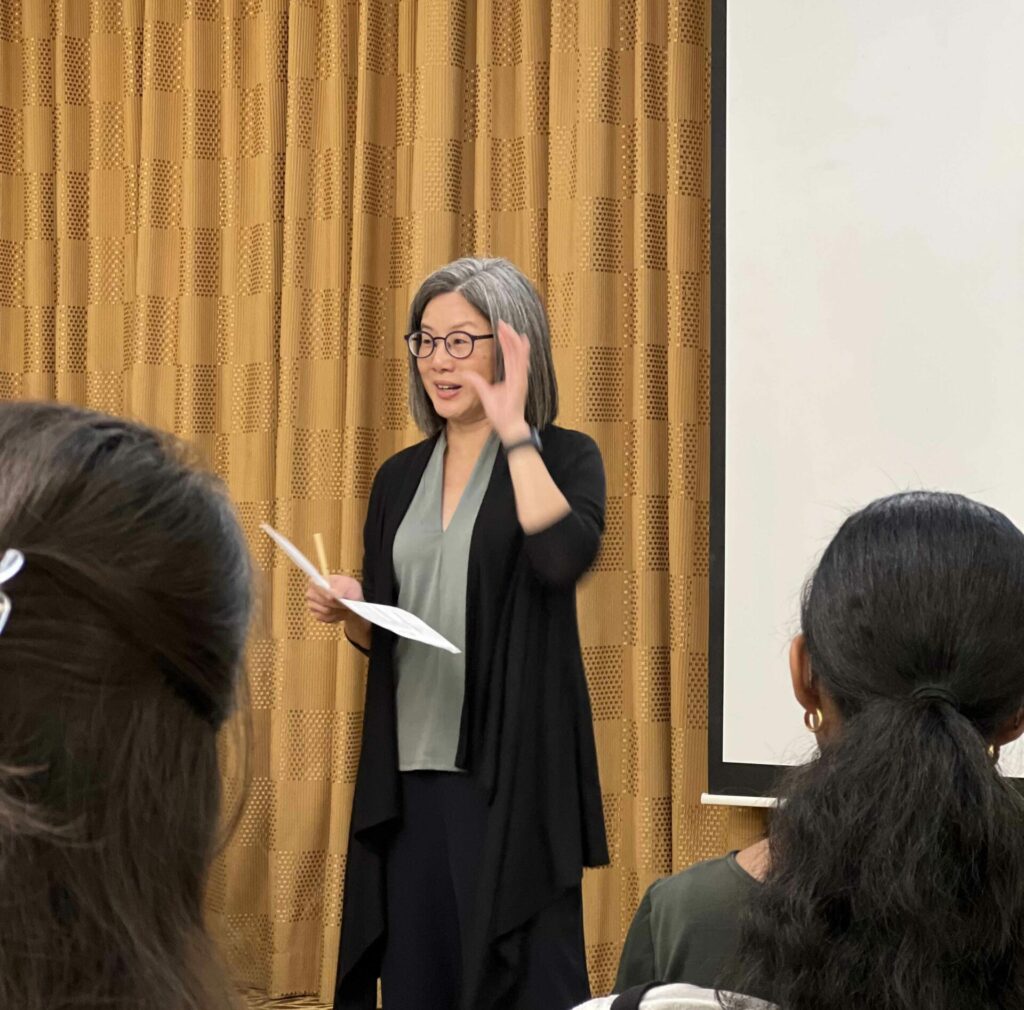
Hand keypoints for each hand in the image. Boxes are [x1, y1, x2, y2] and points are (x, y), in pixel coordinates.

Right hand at [306, 574, 363, 623]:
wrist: (350, 600)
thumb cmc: (348, 588)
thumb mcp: (349, 585)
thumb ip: (341, 588)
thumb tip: (334, 595)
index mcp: (317, 581)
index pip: (315, 586)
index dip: (324, 592)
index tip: (333, 597)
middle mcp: (311, 593)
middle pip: (321, 601)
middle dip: (335, 603)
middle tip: (346, 604)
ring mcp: (313, 605)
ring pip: (326, 611)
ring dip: (338, 610)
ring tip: (346, 607)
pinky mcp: (317, 615)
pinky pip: (327, 618)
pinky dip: (337, 616)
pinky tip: (342, 612)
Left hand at [462, 320, 531, 442]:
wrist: (508, 426)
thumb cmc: (501, 413)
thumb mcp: (484, 393)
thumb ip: (476, 382)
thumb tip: (464, 374)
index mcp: (511, 376)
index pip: (508, 354)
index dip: (505, 342)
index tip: (500, 330)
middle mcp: (517, 375)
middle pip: (514, 351)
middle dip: (508, 336)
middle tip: (502, 322)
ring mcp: (520, 378)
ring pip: (518, 353)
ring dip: (513, 339)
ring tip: (507, 326)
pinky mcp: (521, 382)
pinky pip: (521, 364)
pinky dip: (522, 351)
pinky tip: (522, 340)